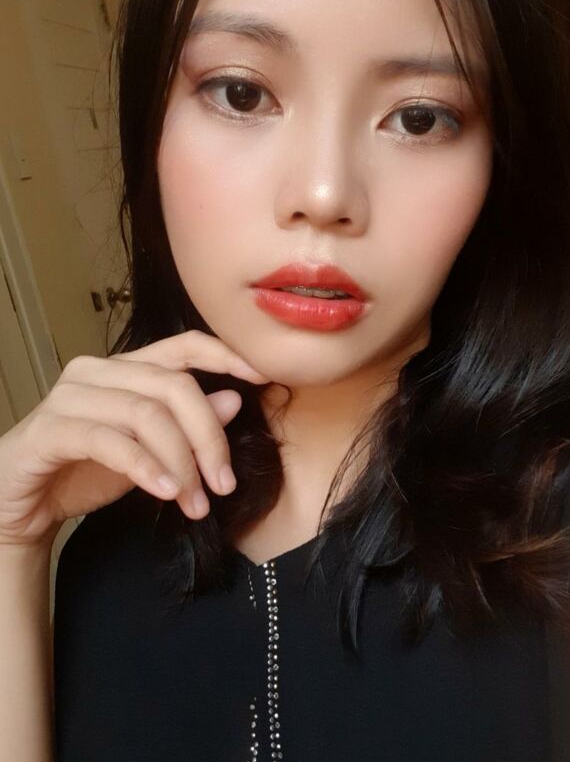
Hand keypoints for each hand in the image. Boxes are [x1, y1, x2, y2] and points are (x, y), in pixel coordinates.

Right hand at [0, 330, 269, 548]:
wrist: (21, 504)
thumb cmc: (87, 469)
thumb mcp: (151, 449)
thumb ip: (187, 424)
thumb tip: (235, 399)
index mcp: (125, 367)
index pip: (184, 346)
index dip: (226, 355)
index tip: (266, 377)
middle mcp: (97, 371)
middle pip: (174, 386)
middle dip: (208, 437)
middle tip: (223, 483)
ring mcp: (70, 397)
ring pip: (147, 414)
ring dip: (181, 462)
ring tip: (196, 501)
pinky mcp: (49, 429)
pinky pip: (110, 441)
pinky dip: (145, 467)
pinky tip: (165, 493)